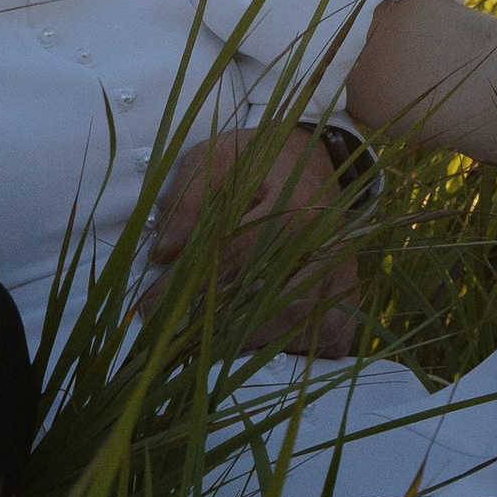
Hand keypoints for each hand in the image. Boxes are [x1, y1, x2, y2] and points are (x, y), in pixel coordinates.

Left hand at [143, 122, 363, 353]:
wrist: (313, 151)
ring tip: (212, 341)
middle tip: (180, 335)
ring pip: (300, 324)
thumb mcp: (214, 158)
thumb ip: (188, 201)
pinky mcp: (348, 284)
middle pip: (272, 304)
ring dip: (255, 341)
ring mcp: (340, 267)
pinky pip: (331, 332)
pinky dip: (299, 345)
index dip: (185, 287)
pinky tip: (264, 341)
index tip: (148, 307)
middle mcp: (321, 243)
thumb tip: (163, 253)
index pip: (230, 259)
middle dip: (221, 327)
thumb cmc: (257, 156)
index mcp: (289, 206)